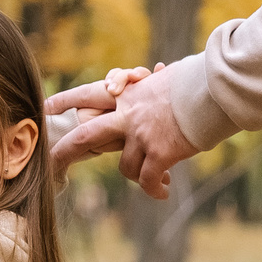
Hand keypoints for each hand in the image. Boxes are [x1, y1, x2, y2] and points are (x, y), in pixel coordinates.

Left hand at [46, 64, 199, 198]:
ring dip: (138, 175)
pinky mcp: (159, 152)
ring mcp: (141, 135)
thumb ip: (156, 82)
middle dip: (64, 152)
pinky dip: (155, 189)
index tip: (45, 107)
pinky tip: (163, 192)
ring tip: (157, 179)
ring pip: (125, 167)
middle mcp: (128, 114)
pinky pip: (147, 180)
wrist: (216, 90)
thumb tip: (158, 69)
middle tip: (51, 164)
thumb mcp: (169, 76)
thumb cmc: (199, 80)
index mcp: (129, 94)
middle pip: (85, 136)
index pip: (88, 94)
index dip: (65, 101)